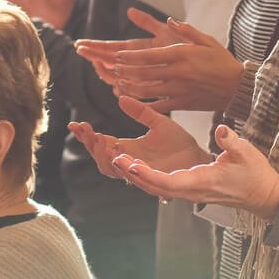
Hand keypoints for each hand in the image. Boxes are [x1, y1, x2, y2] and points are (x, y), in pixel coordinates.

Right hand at [68, 95, 209, 180]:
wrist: (201, 159)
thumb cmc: (181, 145)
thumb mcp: (158, 122)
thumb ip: (140, 112)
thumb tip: (120, 97)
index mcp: (130, 149)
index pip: (102, 144)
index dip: (87, 136)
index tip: (76, 124)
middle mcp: (131, 162)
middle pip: (101, 159)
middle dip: (90, 146)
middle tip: (85, 130)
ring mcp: (140, 172)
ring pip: (113, 170)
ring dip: (103, 156)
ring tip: (100, 140)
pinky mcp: (153, 181)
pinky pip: (134, 177)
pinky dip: (124, 167)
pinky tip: (120, 155)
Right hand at [75, 7, 182, 87]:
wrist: (213, 71)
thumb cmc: (192, 50)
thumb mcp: (169, 33)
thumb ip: (149, 23)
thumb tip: (129, 11)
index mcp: (141, 49)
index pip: (114, 47)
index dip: (97, 46)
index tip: (81, 44)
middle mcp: (140, 64)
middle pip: (112, 62)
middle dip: (96, 56)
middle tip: (82, 51)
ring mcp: (146, 78)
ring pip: (120, 77)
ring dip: (106, 71)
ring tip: (97, 63)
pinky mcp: (156, 91)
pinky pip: (137, 92)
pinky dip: (125, 89)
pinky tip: (117, 86)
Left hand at [78, 11, 243, 112]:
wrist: (237, 87)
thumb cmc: (222, 61)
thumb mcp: (206, 40)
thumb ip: (186, 30)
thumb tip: (169, 20)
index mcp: (182, 55)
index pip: (149, 55)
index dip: (130, 56)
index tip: (118, 55)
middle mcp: (178, 73)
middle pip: (144, 72)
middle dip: (126, 70)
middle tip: (113, 67)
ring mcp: (179, 90)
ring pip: (147, 90)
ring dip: (130, 87)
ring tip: (118, 83)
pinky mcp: (181, 104)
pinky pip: (158, 105)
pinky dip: (143, 104)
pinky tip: (133, 102)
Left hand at [116, 124, 278, 219]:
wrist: (263, 195)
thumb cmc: (255, 174)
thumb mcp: (245, 152)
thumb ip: (231, 141)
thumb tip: (221, 130)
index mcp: (202, 182)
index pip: (169, 182)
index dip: (148, 175)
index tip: (131, 164)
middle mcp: (192, 191)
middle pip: (155, 187)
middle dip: (133, 174)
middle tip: (114, 157)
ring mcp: (190, 192)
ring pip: (156, 188)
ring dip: (136, 175)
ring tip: (117, 159)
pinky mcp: (190, 189)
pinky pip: (163, 185)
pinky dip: (147, 176)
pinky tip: (135, 165)